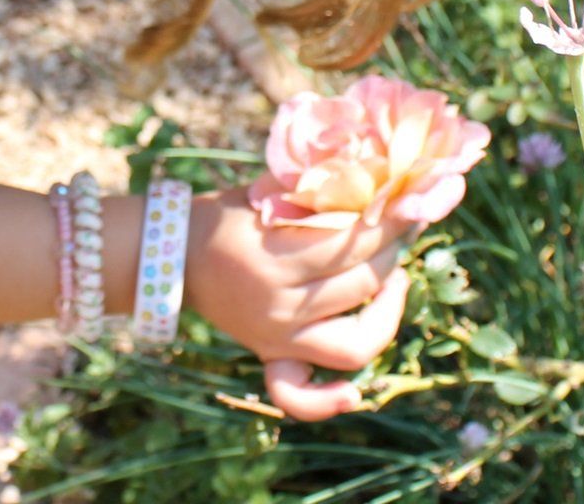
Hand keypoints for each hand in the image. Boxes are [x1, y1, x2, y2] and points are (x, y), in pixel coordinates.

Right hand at [183, 189, 413, 421]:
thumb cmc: (224, 217)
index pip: (352, 244)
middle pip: (362, 284)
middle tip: (399, 229)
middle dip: (392, 251)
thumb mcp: (265, 194)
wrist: (174, 256)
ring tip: (395, 280)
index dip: (390, 223)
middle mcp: (279, 306)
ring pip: (355, 342)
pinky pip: (300, 394)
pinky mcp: (271, 355)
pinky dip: (329, 400)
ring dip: (388, 310)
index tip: (409, 204)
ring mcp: (276, 338)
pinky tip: (354, 393)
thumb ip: (314, 192)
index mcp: (275, 259)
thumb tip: (376, 183)